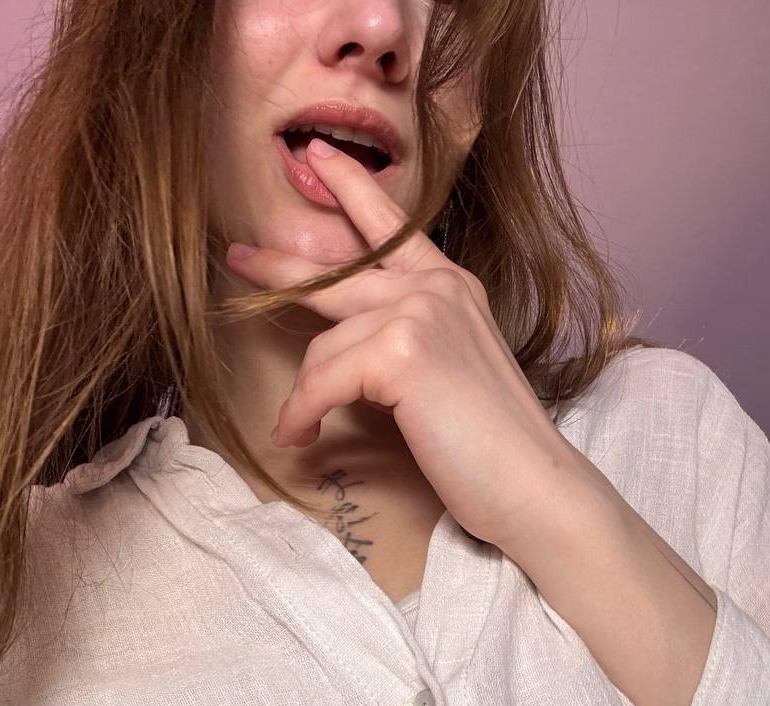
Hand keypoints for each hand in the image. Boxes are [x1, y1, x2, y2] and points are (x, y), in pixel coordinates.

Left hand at [224, 136, 577, 549]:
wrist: (530, 483)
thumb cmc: (489, 443)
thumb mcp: (447, 371)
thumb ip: (407, 338)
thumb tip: (346, 345)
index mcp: (451, 285)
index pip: (393, 227)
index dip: (352, 188)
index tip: (320, 157)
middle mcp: (436, 286)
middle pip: (337, 272)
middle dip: (280, 267)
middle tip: (239, 257)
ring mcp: (420, 313)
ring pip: (324, 346)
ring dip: (305, 396)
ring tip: (300, 429)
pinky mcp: (401, 352)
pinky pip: (321, 381)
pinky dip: (303, 414)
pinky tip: (300, 437)